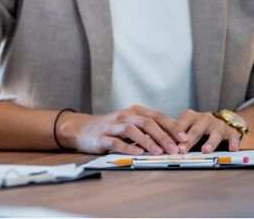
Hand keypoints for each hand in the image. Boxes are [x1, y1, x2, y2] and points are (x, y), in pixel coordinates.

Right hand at [59, 105, 181, 154]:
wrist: (80, 129)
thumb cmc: (110, 128)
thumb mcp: (130, 124)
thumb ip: (148, 129)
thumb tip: (174, 139)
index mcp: (133, 112)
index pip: (156, 116)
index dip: (171, 126)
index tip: (185, 138)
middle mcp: (123, 116)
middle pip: (146, 122)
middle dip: (163, 136)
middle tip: (176, 149)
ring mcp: (111, 126)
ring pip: (132, 130)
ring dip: (147, 141)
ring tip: (159, 152)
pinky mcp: (101, 137)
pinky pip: (116, 142)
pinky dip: (128, 147)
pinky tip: (138, 153)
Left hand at [175, 110, 241, 152]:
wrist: (225, 119)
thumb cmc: (201, 125)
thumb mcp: (188, 125)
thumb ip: (177, 133)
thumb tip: (161, 145)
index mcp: (191, 117)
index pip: (181, 124)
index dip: (176, 132)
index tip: (170, 141)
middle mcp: (204, 119)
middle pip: (196, 130)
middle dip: (189, 140)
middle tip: (182, 149)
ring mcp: (219, 125)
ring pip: (214, 134)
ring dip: (209, 142)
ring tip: (205, 150)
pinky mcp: (232, 132)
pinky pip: (233, 137)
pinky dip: (232, 143)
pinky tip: (232, 149)